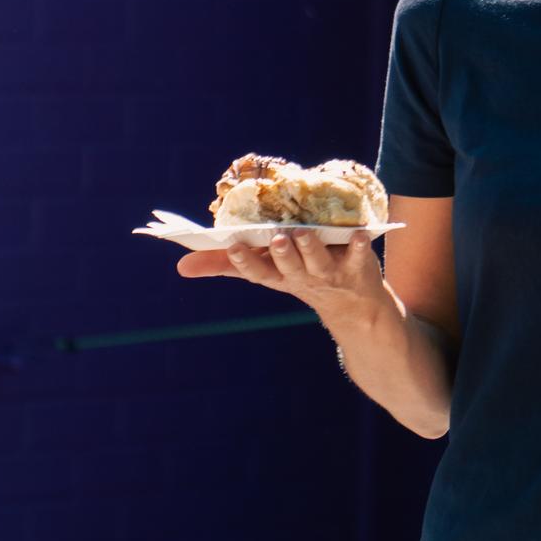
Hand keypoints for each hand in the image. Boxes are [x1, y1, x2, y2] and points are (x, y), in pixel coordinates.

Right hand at [181, 231, 382, 322]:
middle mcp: (302, 278)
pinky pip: (358, 255)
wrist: (354, 306)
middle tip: (276, 238)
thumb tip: (181, 265)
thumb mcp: (264, 273)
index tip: (233, 245)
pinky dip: (359, 246)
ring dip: (311, 249)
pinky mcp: (356, 266)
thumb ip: (225, 265)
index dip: (245, 261)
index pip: (257, 272)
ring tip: (303, 233)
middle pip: (289, 268)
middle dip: (282, 255)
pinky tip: (360, 234)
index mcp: (277, 277)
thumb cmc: (300, 278)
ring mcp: (329, 274)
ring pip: (318, 262)